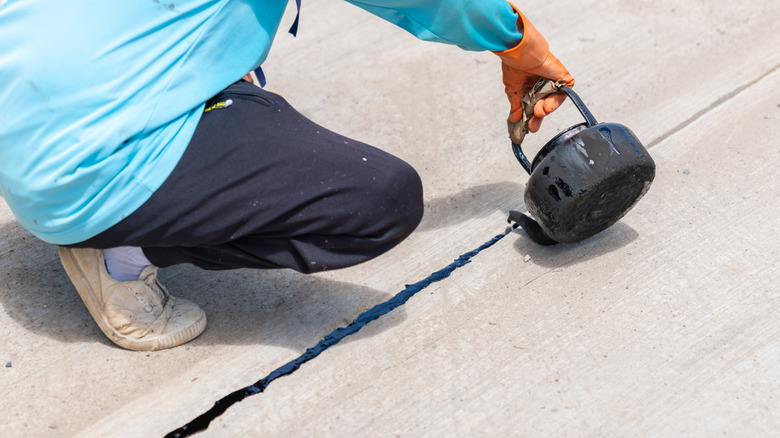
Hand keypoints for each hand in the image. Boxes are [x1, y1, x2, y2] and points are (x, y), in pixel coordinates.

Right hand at [494, 4, 573, 143]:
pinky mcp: (562, 76)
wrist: (521, 53)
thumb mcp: (513, 89)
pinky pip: (564, 92)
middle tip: (532, 127)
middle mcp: (542, 82)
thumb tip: (515, 119)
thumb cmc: (515, 65)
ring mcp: (553, 79)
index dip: (530, 116)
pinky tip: (546, 106)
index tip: (526, 127)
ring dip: (546, 109)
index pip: (533, 104)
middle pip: (544, 104)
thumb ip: (516, 104)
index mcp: (530, 84)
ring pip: (554, 100)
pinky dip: (556, 101)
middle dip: (538, 117)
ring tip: (538, 113)